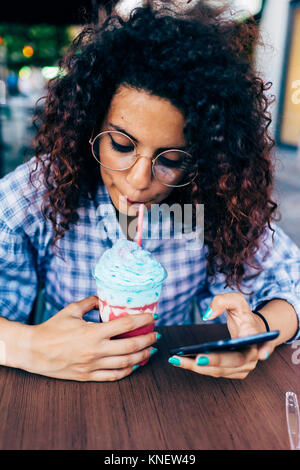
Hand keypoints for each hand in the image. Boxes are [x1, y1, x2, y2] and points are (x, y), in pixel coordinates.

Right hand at [26, 296, 157, 381]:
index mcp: (93, 332)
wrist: (34, 351)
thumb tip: (103, 298)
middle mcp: (96, 350)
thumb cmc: (52, 329)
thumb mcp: (71, 310)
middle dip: (148, 339)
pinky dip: (128, 371)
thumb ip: (89, 302)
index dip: (142, 320)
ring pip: (126, 363)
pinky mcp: (88, 376)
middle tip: (157, 334)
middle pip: (131, 346)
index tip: (152, 317)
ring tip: (151, 350)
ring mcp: (93, 365)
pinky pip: (114, 376)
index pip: (125, 324)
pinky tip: (135, 365)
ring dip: (142, 356)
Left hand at [169, 293, 275, 378]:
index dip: (254, 353)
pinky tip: (182, 362)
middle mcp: (253, 356)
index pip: (254, 346)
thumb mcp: (236, 301)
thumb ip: (221, 301)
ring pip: (220, 371)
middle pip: (232, 363)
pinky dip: (198, 368)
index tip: (259, 355)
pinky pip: (215, 372)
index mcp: (255, 337)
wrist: (254, 330)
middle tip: (194, 359)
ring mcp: (245, 367)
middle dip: (212, 362)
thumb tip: (207, 315)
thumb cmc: (244, 315)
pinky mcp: (235, 372)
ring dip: (198, 368)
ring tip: (177, 360)